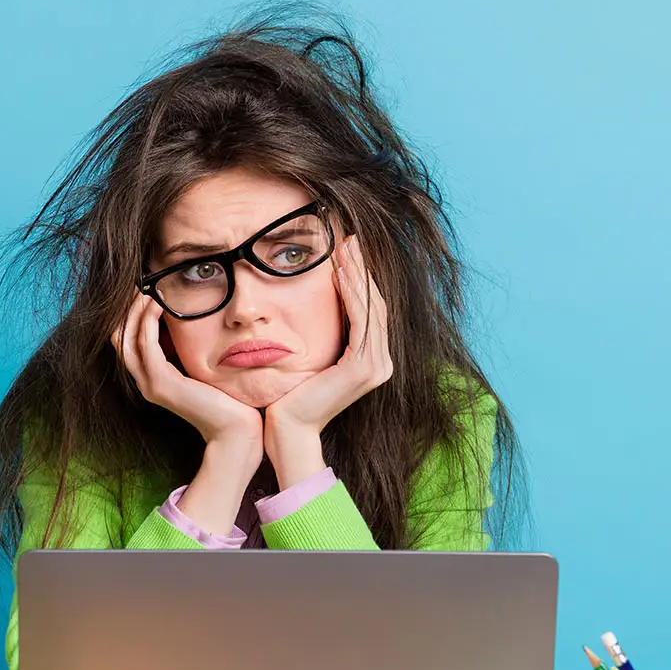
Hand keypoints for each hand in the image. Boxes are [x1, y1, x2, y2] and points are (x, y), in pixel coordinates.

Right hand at [113, 292, 263, 453]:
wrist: (234, 429)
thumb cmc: (225, 399)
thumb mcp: (201, 368)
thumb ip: (187, 351)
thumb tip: (187, 322)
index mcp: (153, 379)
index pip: (127, 342)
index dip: (129, 316)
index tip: (141, 291)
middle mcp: (145, 382)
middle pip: (120, 338)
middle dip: (126, 310)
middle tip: (137, 284)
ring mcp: (151, 384)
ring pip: (128, 339)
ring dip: (135, 311)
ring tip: (146, 290)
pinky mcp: (161, 383)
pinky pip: (146, 344)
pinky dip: (148, 321)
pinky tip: (158, 304)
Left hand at [264, 235, 393, 482]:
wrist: (289, 429)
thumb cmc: (293, 396)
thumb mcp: (313, 358)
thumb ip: (327, 336)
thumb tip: (320, 304)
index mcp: (373, 362)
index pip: (371, 311)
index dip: (361, 279)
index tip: (347, 251)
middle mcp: (381, 364)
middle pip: (375, 305)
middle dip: (361, 270)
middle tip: (349, 240)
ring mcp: (376, 367)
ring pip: (370, 308)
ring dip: (357, 275)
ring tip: (344, 249)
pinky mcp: (363, 368)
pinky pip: (360, 322)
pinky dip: (352, 295)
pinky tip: (340, 274)